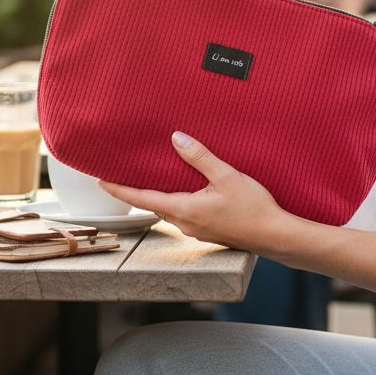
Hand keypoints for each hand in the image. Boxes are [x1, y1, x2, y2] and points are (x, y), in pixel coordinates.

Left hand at [98, 132, 285, 250]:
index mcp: (184, 210)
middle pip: (153, 205)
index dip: (119, 190)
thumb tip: (176, 138)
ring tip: (152, 177)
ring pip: (169, 210)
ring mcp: (195, 230)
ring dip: (158, 196)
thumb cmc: (253, 208)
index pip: (142, 199)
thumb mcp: (226, 176)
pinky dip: (176, 200)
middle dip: (137, 191)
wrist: (275, 235)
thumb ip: (200, 157)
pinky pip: (183, 214)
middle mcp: (185, 223)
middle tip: (123, 174)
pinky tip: (185, 190)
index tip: (101, 181)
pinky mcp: (207, 231)